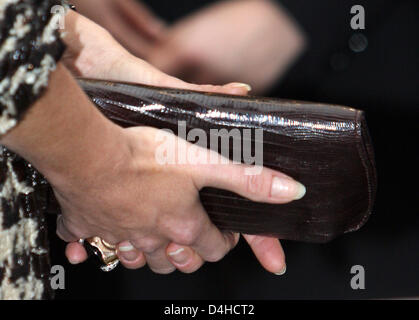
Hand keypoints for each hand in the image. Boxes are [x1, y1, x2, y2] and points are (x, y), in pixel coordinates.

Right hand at [60, 11, 304, 274]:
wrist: (87, 153)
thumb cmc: (144, 155)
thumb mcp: (204, 161)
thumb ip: (248, 178)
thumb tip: (292, 191)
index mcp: (183, 225)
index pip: (215, 247)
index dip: (225, 240)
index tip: (225, 230)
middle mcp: (153, 238)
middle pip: (179, 260)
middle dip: (191, 251)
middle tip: (194, 234)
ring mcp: (121, 235)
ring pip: (143, 259)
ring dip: (154, 253)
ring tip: (160, 235)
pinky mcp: (90, 226)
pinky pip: (97, 246)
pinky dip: (104, 244)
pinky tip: (104, 234)